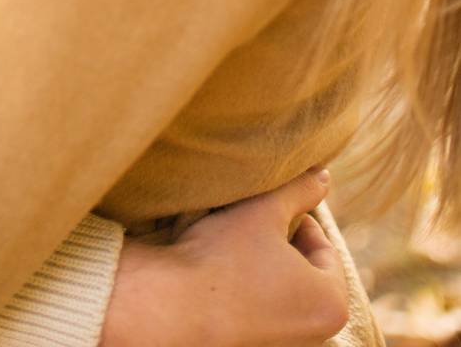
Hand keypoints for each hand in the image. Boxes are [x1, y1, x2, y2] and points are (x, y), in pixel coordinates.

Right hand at [102, 169, 348, 346]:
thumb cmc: (224, 259)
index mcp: (332, 304)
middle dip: (280, 243)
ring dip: (263, 263)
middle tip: (249, 227)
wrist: (171, 308)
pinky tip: (223, 275)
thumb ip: (300, 189)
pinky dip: (249, 289)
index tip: (262, 211)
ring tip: (234, 249)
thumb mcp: (265, 209)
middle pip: (303, 268)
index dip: (293, 218)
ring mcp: (286, 344)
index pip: (323, 245)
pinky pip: (261, 307)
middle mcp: (317, 334)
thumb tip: (323, 174)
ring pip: (281, 286)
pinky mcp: (257, 345)